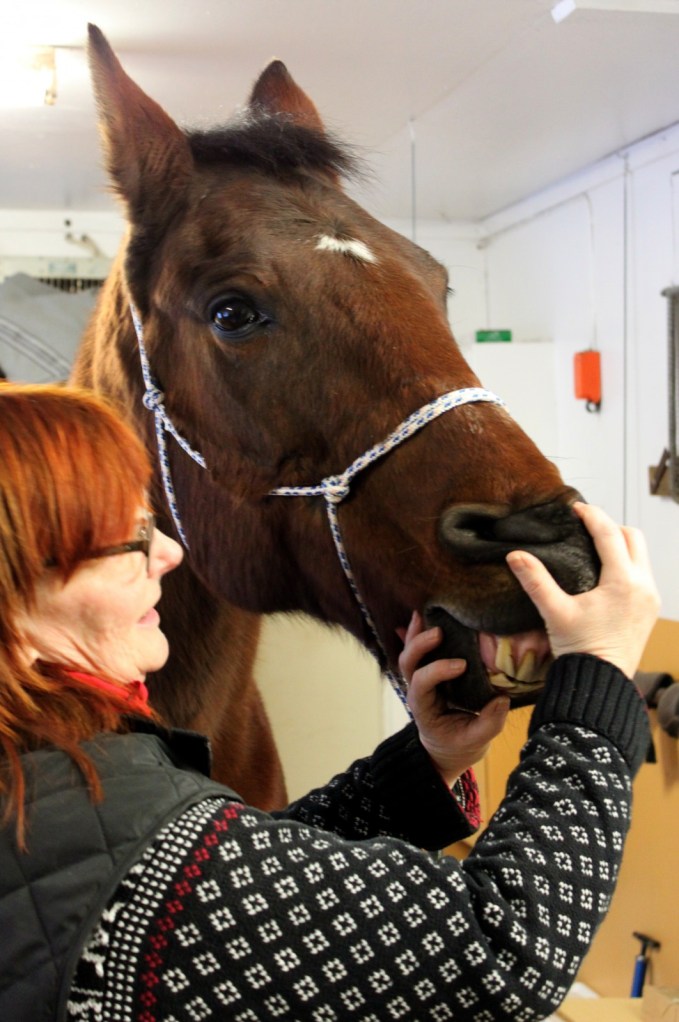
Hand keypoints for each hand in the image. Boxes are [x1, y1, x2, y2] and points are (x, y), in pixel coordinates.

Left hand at [399, 611, 509, 786]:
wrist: (446, 750)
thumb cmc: (459, 744)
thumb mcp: (476, 741)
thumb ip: (488, 723)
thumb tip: (502, 699)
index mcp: (424, 707)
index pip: (422, 683)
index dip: (438, 670)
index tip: (462, 665)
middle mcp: (417, 690)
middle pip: (408, 664)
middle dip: (420, 646)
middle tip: (438, 632)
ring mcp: (420, 680)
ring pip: (409, 654)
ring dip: (414, 634)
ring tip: (422, 614)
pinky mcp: (427, 673)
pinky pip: (417, 652)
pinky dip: (414, 634)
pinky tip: (418, 616)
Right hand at [506, 502, 659, 678]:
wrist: (600, 682)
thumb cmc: (581, 649)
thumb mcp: (554, 612)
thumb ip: (535, 581)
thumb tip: (515, 555)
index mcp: (622, 582)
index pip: (609, 534)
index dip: (592, 516)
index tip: (576, 508)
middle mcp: (642, 586)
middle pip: (633, 538)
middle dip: (611, 527)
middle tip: (586, 526)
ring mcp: (649, 598)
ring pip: (641, 555)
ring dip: (621, 545)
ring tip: (595, 547)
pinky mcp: (649, 609)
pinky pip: (643, 573)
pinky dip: (627, 563)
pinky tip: (606, 572)